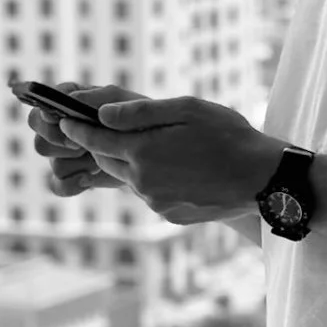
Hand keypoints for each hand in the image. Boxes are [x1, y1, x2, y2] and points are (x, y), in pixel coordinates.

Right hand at [26, 79, 147, 198]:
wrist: (154, 150)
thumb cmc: (138, 118)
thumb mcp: (124, 101)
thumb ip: (98, 97)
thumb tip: (70, 98)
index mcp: (66, 105)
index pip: (39, 112)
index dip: (47, 120)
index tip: (63, 121)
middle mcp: (59, 130)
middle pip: (40, 142)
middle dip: (61, 145)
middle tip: (83, 144)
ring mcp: (64, 156)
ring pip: (54, 165)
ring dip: (78, 163)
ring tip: (100, 157)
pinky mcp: (72, 177)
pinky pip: (58, 185)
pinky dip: (73, 184)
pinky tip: (90, 177)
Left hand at [57, 93, 279, 225]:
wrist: (262, 180)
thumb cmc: (228, 136)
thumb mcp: (187, 110)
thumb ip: (139, 113)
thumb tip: (101, 114)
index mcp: (143, 152)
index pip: (95, 139)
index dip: (77, 128)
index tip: (63, 119)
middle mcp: (143, 181)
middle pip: (107, 160)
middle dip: (102, 144)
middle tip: (102, 127)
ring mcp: (155, 202)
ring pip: (129, 177)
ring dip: (132, 161)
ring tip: (156, 145)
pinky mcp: (168, 216)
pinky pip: (150, 193)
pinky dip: (154, 178)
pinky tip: (179, 168)